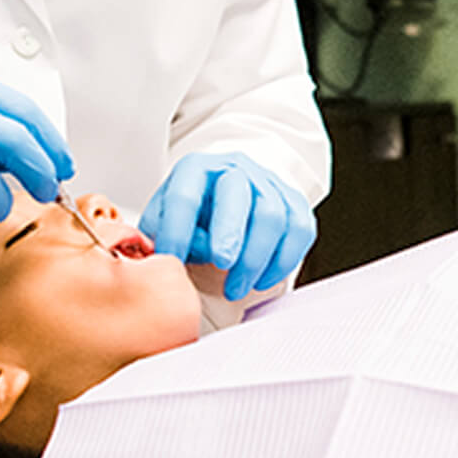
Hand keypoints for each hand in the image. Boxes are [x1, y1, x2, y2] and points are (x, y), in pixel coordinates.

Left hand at [139, 151, 315, 300]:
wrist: (227, 197)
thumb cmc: (192, 215)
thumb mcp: (164, 218)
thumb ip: (159, 236)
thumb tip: (160, 260)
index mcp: (196, 169)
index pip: (185, 195)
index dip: (178, 229)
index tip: (172, 260)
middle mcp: (235, 170)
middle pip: (238, 193)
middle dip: (231, 231)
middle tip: (222, 264)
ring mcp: (268, 184)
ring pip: (272, 215)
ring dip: (254, 258)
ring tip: (235, 288)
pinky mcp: (294, 202)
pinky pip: (299, 230)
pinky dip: (282, 262)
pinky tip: (261, 281)